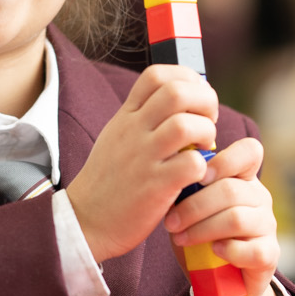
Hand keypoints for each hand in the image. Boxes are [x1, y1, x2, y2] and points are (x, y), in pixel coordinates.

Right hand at [68, 66, 218, 263]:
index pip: (156, 75)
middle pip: (177, 92)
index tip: (196, 98)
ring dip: (206, 134)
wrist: (86, 221)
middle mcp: (134, 131)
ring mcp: (143, 158)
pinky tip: (197, 174)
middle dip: (205, 102)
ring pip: (187, 125)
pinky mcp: (155, 187)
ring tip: (204, 148)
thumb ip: (143, 116)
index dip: (186, 79)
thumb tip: (180, 100)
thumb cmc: (110, 180)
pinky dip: (202, 166)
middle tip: (208, 122)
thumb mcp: (118, 137)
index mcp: (126, 116)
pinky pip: (191, 164)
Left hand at [161, 137, 287, 295]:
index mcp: (243, 179)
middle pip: (231, 190)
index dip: (225, 159)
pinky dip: (227, 250)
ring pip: (237, 219)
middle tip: (170, 222)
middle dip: (194, 206)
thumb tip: (170, 173)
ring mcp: (267, 226)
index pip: (249, 151)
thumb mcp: (192, 208)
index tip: (199, 174)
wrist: (220, 280)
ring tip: (181, 238)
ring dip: (203, 229)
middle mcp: (260, 198)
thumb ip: (188, 190)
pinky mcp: (268, 254)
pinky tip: (213, 252)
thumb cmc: (201, 236)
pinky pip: (250, 249)